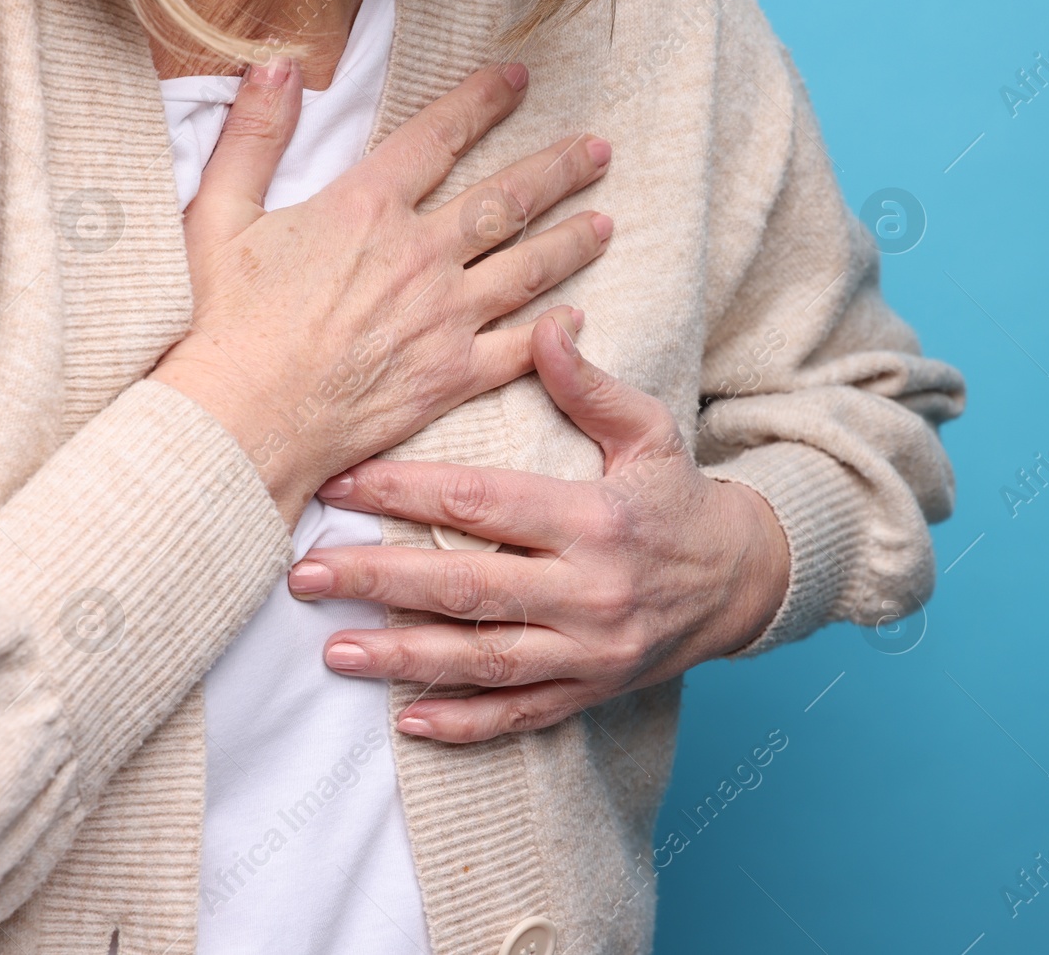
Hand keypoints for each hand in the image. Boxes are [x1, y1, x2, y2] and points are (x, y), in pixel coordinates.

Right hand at [152, 59, 613, 523]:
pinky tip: (579, 317)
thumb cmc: (223, 321)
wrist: (244, 417)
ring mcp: (444, 316)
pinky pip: (520, 348)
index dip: (482, 102)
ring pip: (528, 268)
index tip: (518, 79)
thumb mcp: (218, 213)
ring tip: (607, 223)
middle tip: (598, 151)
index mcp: (366, 207)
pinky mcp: (453, 375)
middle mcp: (420, 255)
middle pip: (505, 200)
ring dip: (572, 241)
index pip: (438, 137)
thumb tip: (277, 67)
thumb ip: (253, 136)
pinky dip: (555, 333)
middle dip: (557, 169)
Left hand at [285, 314, 792, 741]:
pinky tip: (409, 721)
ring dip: (405, 659)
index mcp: (596, 517)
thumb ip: (589, 386)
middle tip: (306, 575)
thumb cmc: (679, 498)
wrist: (742, 581)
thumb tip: (547, 326)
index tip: (340, 484)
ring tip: (334, 651)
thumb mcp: (650, 432)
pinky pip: (524, 713)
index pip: (484, 503)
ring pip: (485, 659)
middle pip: (469, 587)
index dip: (405, 493)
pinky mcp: (593, 689)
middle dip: (380, 580)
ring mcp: (592, 648)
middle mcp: (592, 589)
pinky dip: (467, 723)